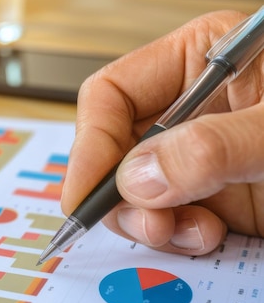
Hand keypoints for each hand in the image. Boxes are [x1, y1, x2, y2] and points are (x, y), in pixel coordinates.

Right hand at [61, 10, 263, 255]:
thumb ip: (213, 148)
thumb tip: (138, 180)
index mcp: (198, 63)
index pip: (110, 96)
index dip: (90, 144)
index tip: (85, 194)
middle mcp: (190, 113)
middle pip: (114, 150)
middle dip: (121, 193)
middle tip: (146, 222)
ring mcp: (200, 160)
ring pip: (136, 193)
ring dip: (149, 222)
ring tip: (185, 233)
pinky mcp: (216, 200)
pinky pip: (170, 221)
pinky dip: (176, 238)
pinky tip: (204, 239)